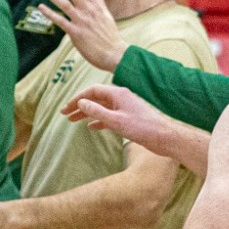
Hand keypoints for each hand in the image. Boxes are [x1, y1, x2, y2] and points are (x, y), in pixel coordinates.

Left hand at [37, 0, 125, 71]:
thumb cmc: (111, 37)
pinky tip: (40, 7)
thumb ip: (101, 4)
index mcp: (95, 6)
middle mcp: (88, 11)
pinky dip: (50, 13)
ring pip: (64, 3)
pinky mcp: (76, 33)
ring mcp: (81, 21)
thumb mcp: (107, 17)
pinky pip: (60, 21)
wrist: (115, 54)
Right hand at [63, 84, 177, 152]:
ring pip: (101, 108)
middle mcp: (121, 98)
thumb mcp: (116, 120)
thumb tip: (81, 103)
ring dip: (87, 113)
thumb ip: (97, 111)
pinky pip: (109, 116)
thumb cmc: (143, 128)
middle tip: (64, 114)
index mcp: (118, 94)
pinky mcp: (128, 118)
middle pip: (95, 99)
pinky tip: (91, 127)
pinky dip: (98, 120)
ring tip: (73, 121)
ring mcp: (124, 108)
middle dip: (79, 106)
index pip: (92, 91)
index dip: (78, 98)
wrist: (164, 137)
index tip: (66, 108)